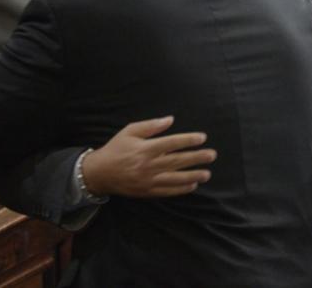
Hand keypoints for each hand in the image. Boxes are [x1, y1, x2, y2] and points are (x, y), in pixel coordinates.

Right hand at [82, 116, 215, 197]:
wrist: (99, 173)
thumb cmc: (116, 149)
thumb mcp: (130, 131)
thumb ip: (151, 125)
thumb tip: (170, 119)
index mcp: (144, 149)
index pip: (171, 143)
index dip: (188, 140)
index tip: (202, 138)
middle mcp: (148, 165)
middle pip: (177, 161)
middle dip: (196, 158)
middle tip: (212, 155)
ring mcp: (148, 180)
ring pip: (175, 179)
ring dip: (193, 176)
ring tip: (207, 174)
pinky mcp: (146, 192)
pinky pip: (167, 191)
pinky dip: (181, 189)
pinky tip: (192, 185)